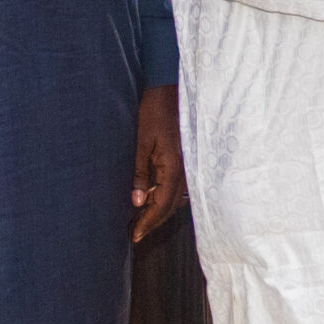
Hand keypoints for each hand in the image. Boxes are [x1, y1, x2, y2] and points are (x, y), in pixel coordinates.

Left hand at [131, 85, 187, 241]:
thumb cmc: (154, 111)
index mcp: (174, 166)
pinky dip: (166, 197)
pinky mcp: (185, 159)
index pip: (162, 204)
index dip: (149, 221)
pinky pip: (178, 186)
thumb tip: (138, 201)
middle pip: (172, 205)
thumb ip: (141, 173)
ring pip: (176, 197)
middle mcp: (185, 169)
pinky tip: (152, 197)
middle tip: (136, 233)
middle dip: (154, 221)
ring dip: (160, 210)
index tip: (135, 235)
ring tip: (141, 218)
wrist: (169, 88)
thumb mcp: (141, 141)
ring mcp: (188, 164)